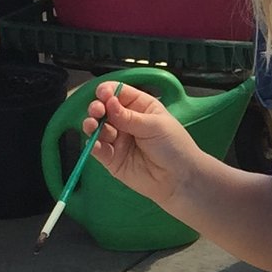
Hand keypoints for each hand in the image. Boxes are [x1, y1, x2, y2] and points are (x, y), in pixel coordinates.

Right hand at [83, 81, 201, 205]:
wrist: (179, 179)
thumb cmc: (175, 148)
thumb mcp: (155, 126)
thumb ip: (129, 116)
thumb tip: (109, 102)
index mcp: (140, 107)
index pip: (119, 93)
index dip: (108, 91)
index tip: (103, 94)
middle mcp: (127, 121)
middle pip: (104, 109)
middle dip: (97, 107)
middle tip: (97, 110)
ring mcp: (118, 140)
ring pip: (98, 128)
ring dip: (91, 124)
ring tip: (92, 124)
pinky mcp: (112, 158)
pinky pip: (97, 149)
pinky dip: (93, 144)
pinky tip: (94, 142)